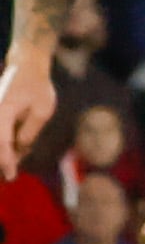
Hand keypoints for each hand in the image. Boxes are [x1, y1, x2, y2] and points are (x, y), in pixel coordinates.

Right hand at [0, 47, 52, 170]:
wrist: (25, 67)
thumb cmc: (37, 87)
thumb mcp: (42, 111)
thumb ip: (30, 131)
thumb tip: (19, 150)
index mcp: (2, 112)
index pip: (2, 143)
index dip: (6, 162)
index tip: (11, 176)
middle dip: (4, 160)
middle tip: (12, 176)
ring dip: (7, 152)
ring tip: (17, 157)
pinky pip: (1, 137)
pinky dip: (7, 145)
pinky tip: (18, 148)